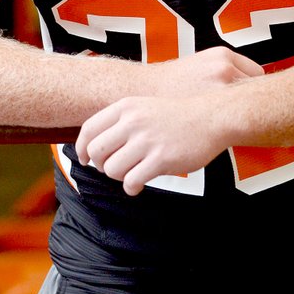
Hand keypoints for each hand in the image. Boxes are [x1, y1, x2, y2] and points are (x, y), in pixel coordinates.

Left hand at [76, 47, 263, 195]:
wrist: (212, 117)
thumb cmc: (178, 115)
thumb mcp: (145, 106)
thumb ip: (122, 120)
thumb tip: (95, 143)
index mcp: (126, 107)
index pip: (88, 130)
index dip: (81, 149)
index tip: (85, 159)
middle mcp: (133, 121)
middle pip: (96, 152)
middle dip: (101, 165)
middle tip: (114, 168)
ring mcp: (147, 140)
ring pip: (112, 170)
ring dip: (119, 177)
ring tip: (131, 174)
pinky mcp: (161, 159)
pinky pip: (132, 182)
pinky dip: (131, 187)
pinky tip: (139, 184)